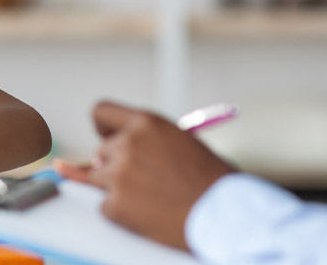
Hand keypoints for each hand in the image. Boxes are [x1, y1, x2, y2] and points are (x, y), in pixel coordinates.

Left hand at [54, 101, 233, 249]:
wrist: (228, 215)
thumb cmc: (211, 180)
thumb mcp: (179, 142)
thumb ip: (144, 141)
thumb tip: (105, 155)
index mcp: (146, 123)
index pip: (101, 112)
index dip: (104, 127)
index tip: (108, 137)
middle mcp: (128, 143)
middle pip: (101, 151)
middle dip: (118, 165)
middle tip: (147, 179)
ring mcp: (119, 174)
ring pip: (99, 178)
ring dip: (118, 188)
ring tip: (153, 197)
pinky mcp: (116, 203)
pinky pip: (105, 206)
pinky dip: (121, 212)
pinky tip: (150, 213)